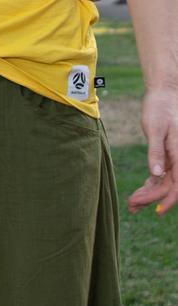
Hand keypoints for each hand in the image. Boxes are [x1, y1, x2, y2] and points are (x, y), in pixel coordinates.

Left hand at [127, 86, 177, 214]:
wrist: (163, 94)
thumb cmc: (160, 108)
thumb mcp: (155, 129)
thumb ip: (157, 151)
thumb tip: (157, 173)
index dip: (168, 200)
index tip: (156, 211)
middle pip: (169, 186)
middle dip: (151, 198)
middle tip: (131, 205)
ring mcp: (174, 158)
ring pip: (164, 183)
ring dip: (149, 194)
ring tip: (132, 205)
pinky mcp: (167, 155)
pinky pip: (161, 175)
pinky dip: (150, 184)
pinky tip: (139, 193)